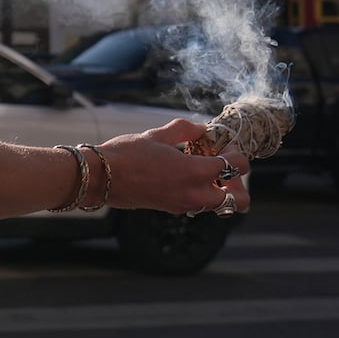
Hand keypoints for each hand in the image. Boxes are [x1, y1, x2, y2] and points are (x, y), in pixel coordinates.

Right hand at [96, 118, 251, 215]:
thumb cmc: (125, 155)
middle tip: (221, 164)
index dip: (235, 152)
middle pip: (239, 199)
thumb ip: (184, 130)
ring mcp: (183, 204)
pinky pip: (199, 205)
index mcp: (195, 171)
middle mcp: (194, 193)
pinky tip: (184, 177)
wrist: (100, 178)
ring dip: (219, 189)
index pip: (235, 166)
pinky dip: (201, 193)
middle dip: (236, 182)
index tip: (224, 143)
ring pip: (219, 204)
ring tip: (202, 171)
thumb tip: (201, 128)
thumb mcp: (156, 135)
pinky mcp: (171, 208)